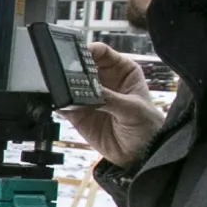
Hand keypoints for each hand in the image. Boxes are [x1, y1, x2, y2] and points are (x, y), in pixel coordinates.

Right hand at [60, 42, 164, 166]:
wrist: (140, 155)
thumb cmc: (147, 127)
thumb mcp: (132, 109)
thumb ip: (110, 98)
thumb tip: (88, 90)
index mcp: (121, 70)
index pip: (101, 52)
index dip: (89, 50)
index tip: (80, 54)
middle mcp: (103, 80)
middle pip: (81, 66)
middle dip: (72, 68)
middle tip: (67, 73)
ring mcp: (89, 97)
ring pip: (70, 85)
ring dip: (63, 86)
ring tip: (63, 90)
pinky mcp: (78, 114)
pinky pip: (64, 104)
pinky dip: (59, 103)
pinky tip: (60, 103)